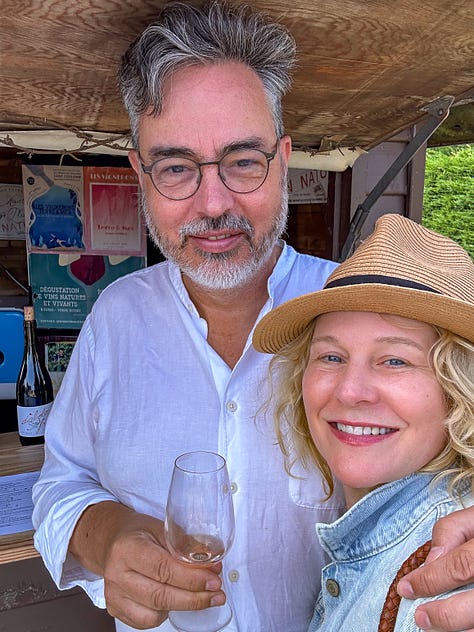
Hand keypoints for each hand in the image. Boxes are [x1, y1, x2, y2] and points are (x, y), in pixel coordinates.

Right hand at [70, 501, 224, 628]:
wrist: (112, 540)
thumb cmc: (138, 533)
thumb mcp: (161, 527)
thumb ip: (185, 545)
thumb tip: (211, 562)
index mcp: (128, 548)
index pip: (164, 569)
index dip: (192, 578)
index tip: (213, 579)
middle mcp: (117, 573)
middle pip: (160, 595)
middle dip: (195, 598)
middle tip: (216, 593)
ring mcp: (114, 594)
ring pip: (154, 613)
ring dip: (183, 606)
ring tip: (199, 594)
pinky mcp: (115, 608)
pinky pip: (145, 622)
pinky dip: (165, 613)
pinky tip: (175, 598)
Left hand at [397, 506, 473, 631]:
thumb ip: (451, 530)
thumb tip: (432, 560)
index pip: (458, 567)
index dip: (429, 580)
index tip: (406, 587)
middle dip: (443, 615)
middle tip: (420, 616)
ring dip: (458, 630)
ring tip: (436, 627)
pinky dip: (471, 629)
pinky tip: (460, 627)